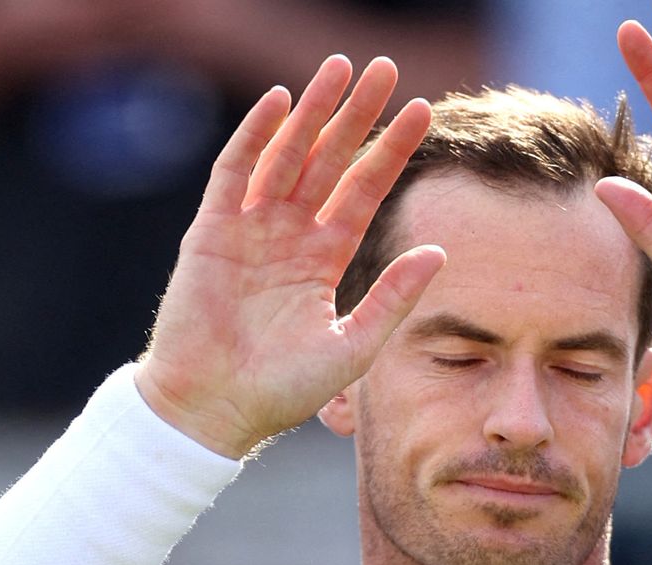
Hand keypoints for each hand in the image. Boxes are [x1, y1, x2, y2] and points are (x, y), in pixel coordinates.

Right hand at [136, 56, 444, 457]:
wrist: (214, 409)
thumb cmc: (282, 389)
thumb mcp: (353, 346)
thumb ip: (393, 298)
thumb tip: (439, 252)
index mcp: (324, 258)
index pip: (366, 189)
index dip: (392, 150)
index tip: (423, 110)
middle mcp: (290, 234)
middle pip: (330, 159)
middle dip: (356, 113)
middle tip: (385, 68)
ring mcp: (250, 228)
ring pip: (287, 154)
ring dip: (311, 111)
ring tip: (338, 69)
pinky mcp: (211, 231)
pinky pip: (236, 172)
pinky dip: (256, 136)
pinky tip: (281, 102)